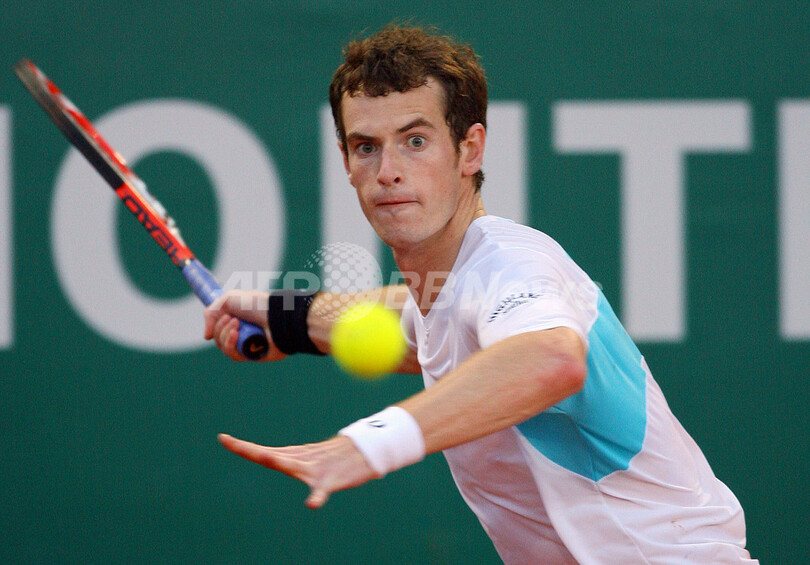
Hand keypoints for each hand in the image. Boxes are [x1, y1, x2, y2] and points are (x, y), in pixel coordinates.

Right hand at [203, 290, 285, 361]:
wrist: (276, 313)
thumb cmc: (256, 304)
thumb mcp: (228, 299)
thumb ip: (211, 313)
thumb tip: (206, 337)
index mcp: (239, 321)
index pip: (219, 328)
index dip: (216, 323)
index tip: (223, 314)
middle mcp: (243, 334)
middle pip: (219, 339)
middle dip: (221, 328)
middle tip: (231, 318)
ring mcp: (248, 346)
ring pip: (225, 348)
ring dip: (225, 335)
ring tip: (236, 323)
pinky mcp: (254, 356)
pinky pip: (234, 356)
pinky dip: (230, 345)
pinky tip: (236, 334)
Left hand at [217, 434, 377, 508]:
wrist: (366, 451)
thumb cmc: (337, 457)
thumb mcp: (311, 457)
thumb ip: (291, 459)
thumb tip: (272, 457)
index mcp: (294, 456)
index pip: (264, 452)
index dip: (243, 446)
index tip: (222, 438)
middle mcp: (301, 460)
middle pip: (271, 456)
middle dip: (249, 450)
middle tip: (227, 441)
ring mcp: (316, 469)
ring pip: (294, 466)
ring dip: (279, 462)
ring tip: (264, 458)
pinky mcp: (332, 480)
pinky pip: (323, 490)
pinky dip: (318, 496)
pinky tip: (312, 503)